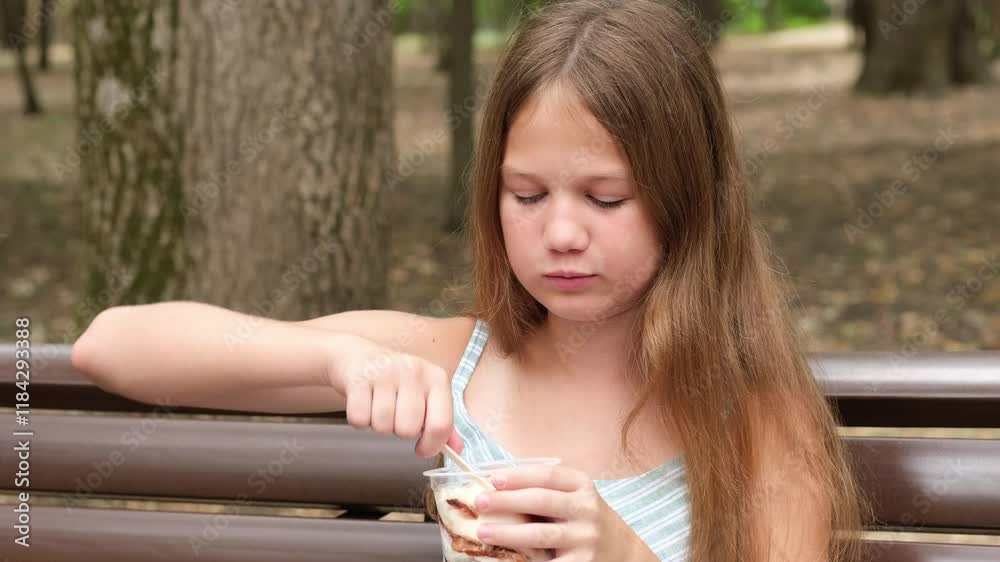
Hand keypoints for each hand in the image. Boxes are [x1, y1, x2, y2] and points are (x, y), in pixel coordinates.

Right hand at [330, 334, 462, 457]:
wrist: (360, 356)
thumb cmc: (397, 381)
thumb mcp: (425, 395)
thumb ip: (442, 422)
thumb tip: (457, 450)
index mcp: (437, 378)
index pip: (441, 424)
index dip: (432, 445)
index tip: (422, 449)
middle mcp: (414, 371)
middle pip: (408, 430)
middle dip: (400, 431)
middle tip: (396, 415)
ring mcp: (385, 373)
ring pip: (383, 426)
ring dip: (379, 425)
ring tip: (379, 406)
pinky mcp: (359, 378)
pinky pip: (359, 419)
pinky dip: (359, 420)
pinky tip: (364, 403)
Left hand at [472, 463, 648, 560]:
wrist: (623, 552)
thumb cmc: (585, 519)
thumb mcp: (575, 496)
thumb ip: (544, 487)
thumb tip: (495, 478)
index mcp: (582, 486)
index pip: (548, 475)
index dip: (519, 475)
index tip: (493, 478)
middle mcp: (587, 509)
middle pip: (541, 501)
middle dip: (507, 501)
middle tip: (480, 502)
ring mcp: (586, 538)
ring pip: (541, 535)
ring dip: (508, 533)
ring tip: (483, 532)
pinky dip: (526, 561)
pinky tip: (506, 560)